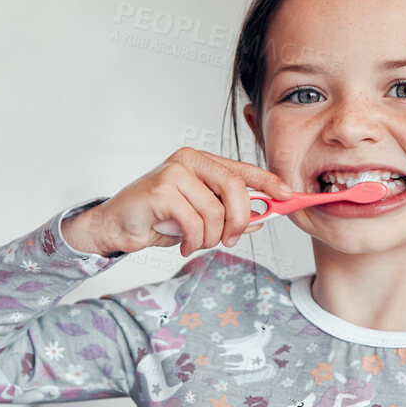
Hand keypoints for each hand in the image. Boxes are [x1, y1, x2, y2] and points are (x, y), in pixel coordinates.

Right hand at [61, 147, 289, 257]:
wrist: (117, 225)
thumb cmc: (157, 219)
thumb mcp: (199, 216)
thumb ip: (228, 213)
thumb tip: (262, 219)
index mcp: (201, 162)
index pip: (242, 169)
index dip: (269, 182)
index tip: (288, 196)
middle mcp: (189, 161)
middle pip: (234, 188)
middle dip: (240, 220)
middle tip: (231, 239)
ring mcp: (174, 173)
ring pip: (215, 211)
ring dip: (210, 238)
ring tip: (195, 243)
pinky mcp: (161, 191)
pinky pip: (195, 223)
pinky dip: (194, 241)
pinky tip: (182, 245)